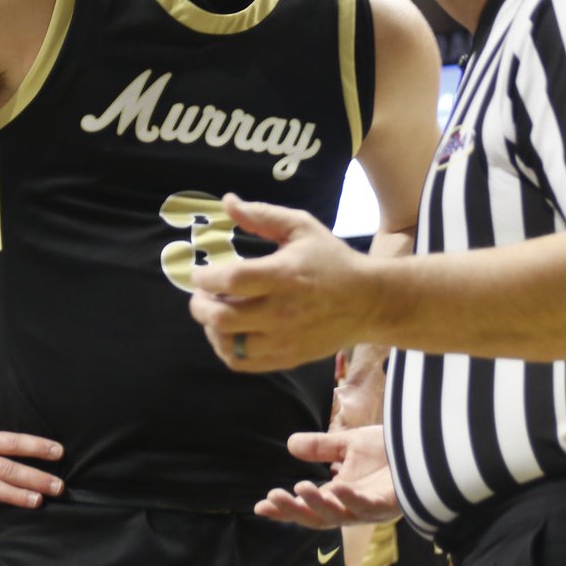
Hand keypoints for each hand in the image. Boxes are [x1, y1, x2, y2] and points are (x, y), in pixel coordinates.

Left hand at [188, 194, 371, 371]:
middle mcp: (280, 311)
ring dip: (210, 328)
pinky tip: (228, 333)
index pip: (230, 280)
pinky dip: (225, 349)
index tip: (199, 272)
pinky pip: (242, 363)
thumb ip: (262, 214)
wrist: (366, 301)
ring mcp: (283, 339)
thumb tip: (227, 202)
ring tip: (214, 311)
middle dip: (199, 305)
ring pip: (227, 345)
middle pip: (221, 318)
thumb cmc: (331, 260)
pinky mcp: (286, 358)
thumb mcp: (301, 227)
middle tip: (200, 294)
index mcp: (283, 275)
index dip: (205, 277)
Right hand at [255, 425, 398, 526]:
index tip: (260, 506)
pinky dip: (351, 498)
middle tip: (272, 498)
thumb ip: (322, 447)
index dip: (285, 508)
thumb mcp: (348, 445)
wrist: (422, 445)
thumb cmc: (389, 450)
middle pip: (318, 517)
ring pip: (339, 515)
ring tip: (299, 488)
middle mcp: (352, 507)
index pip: (308, 506)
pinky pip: (367, 506)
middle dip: (294, 510)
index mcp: (341, 495)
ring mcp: (370, 507)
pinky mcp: (389, 503)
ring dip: (318, 504)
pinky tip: (337, 487)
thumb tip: (290, 445)